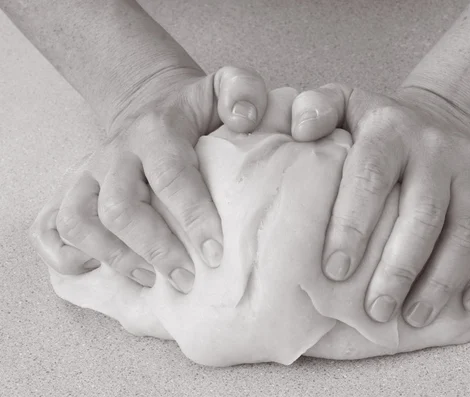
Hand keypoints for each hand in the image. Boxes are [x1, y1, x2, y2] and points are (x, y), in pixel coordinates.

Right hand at [30, 66, 267, 292]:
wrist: (153, 104)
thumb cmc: (196, 110)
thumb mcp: (224, 89)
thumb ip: (243, 91)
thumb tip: (244, 119)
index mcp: (156, 131)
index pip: (171, 176)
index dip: (193, 217)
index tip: (215, 253)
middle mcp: (116, 154)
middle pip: (120, 209)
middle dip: (155, 249)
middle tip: (186, 279)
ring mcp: (89, 173)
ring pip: (80, 222)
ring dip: (114, 258)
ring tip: (150, 279)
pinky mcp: (73, 190)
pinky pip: (51, 227)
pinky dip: (67, 255)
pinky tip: (100, 271)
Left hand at [290, 84, 469, 326]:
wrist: (437, 119)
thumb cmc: (376, 128)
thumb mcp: (343, 105)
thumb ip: (314, 108)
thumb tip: (301, 131)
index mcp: (390, 130)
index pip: (369, 178)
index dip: (352, 226)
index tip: (335, 271)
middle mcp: (438, 148)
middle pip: (422, 214)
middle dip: (398, 268)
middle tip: (375, 309)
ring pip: (466, 232)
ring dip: (441, 281)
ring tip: (414, 318)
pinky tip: (469, 305)